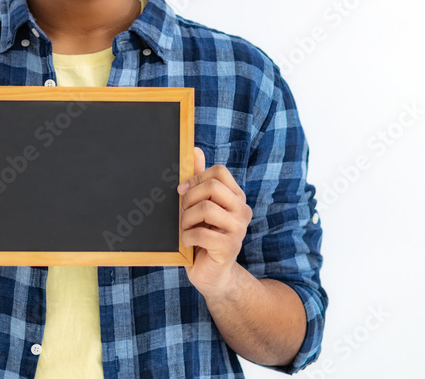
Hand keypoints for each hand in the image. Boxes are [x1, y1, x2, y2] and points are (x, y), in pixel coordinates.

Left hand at [177, 146, 252, 298]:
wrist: (210, 274)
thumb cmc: (202, 237)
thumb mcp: (198, 206)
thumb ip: (198, 179)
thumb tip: (196, 150)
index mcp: (236, 197)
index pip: (219, 172)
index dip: (196, 177)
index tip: (182, 190)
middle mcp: (242, 210)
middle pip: (213, 187)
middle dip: (189, 198)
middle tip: (182, 212)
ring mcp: (239, 229)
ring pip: (206, 208)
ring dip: (186, 219)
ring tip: (185, 228)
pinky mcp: (230, 247)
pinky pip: (202, 233)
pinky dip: (187, 237)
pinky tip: (188, 243)